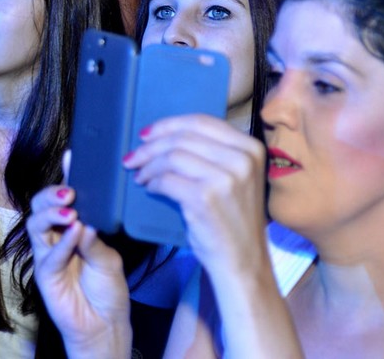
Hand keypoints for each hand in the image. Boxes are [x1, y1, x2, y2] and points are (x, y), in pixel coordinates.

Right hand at [27, 185, 130, 358]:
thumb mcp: (110, 257)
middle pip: (41, 205)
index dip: (67, 176)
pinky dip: (62, 243)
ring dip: (52, 213)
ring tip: (71, 212)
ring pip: (36, 224)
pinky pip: (49, 254)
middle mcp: (57, 235)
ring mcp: (48, 253)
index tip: (72, 157)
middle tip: (70, 193)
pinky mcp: (44, 273)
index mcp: (75, 225)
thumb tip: (86, 218)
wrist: (104, 324)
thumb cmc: (108, 289)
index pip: (66, 196)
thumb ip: (96, 238)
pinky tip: (75, 235)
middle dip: (51, 194)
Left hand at [122, 114, 267, 277]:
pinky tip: (148, 188)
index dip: (168, 125)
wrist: (242, 262)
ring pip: (171, 156)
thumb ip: (212, 153)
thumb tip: (164, 135)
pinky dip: (152, 182)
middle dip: (150, 146)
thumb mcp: (235, 177)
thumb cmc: (232, 220)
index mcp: (251, 148)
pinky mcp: (206, 197)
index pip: (201, 121)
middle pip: (183, 137)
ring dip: (148, 165)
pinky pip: (166, 179)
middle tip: (132, 157)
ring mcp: (226, 178)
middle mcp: (242, 159)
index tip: (146, 134)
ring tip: (139, 175)